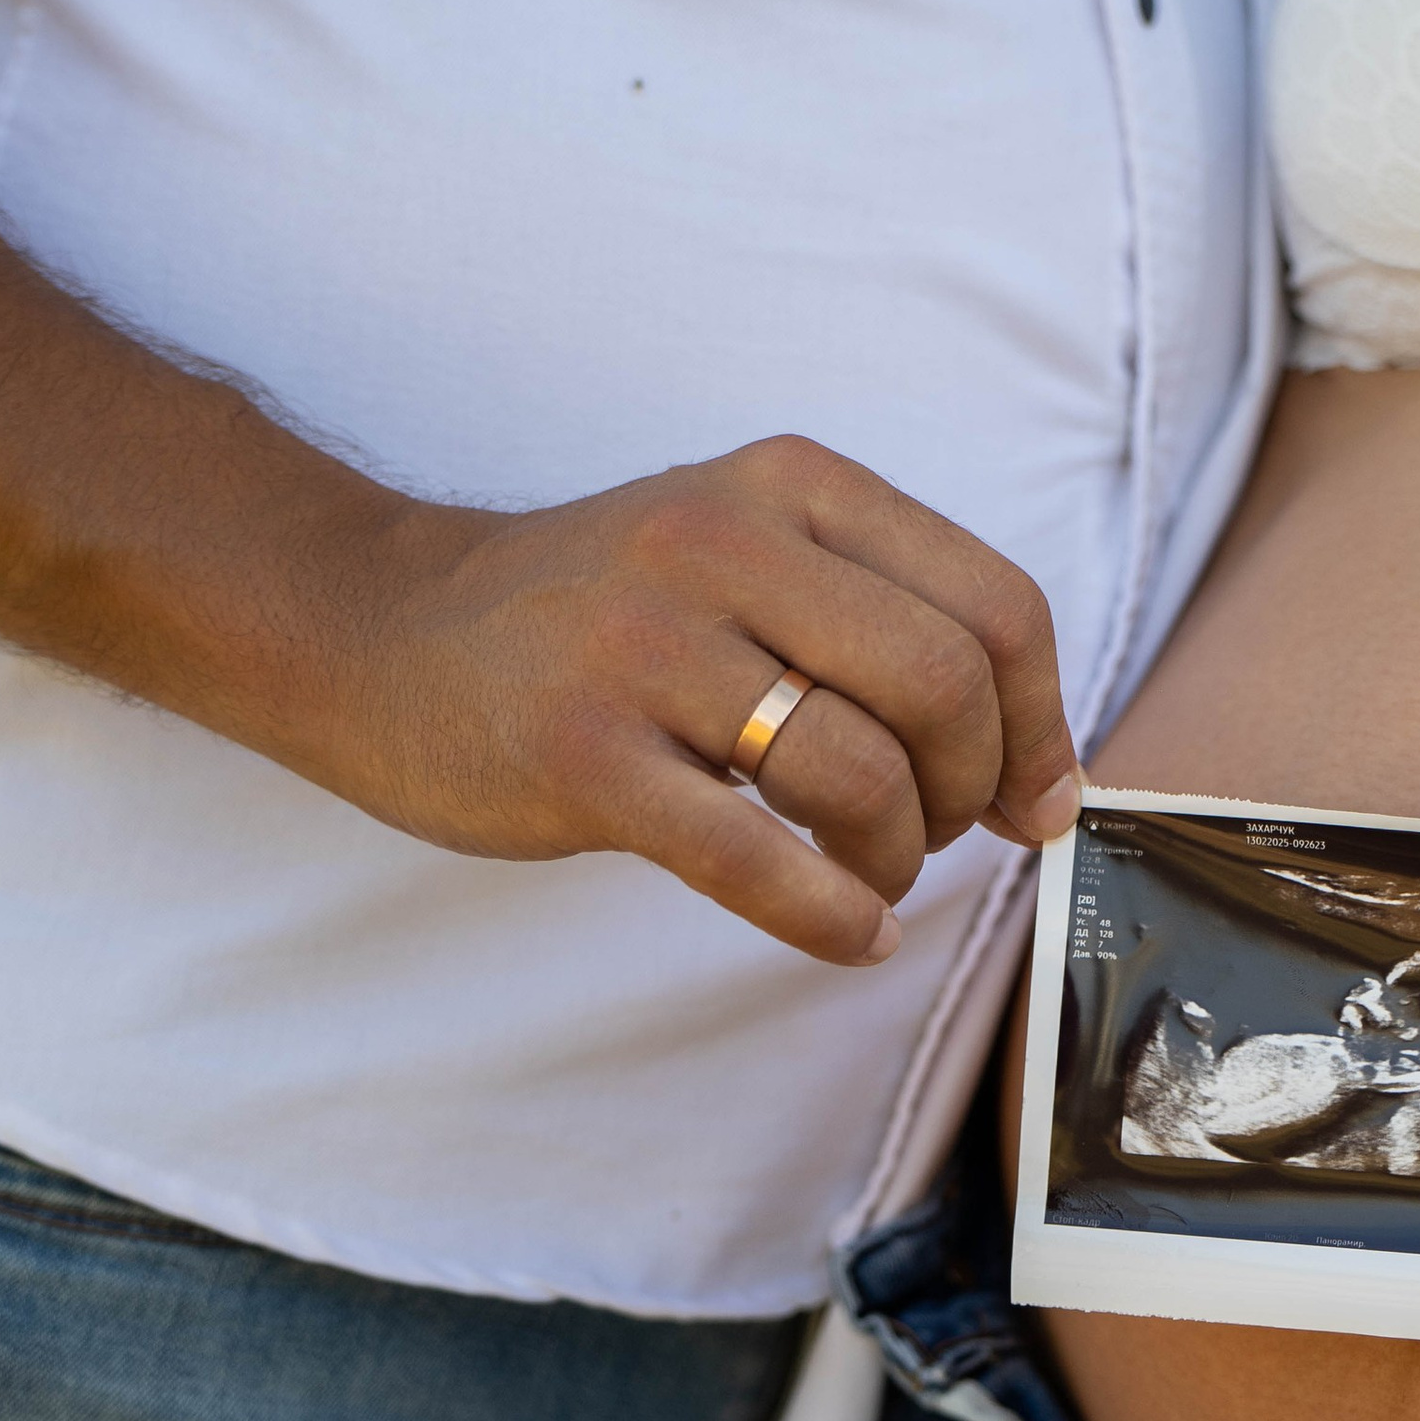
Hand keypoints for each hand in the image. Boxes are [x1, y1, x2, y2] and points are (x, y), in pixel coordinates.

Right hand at [324, 435, 1079, 964]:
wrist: (379, 633)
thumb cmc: (598, 619)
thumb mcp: (747, 555)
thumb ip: (886, 625)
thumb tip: (1040, 774)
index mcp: (789, 486)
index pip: (992, 603)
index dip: (1040, 721)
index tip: (1032, 796)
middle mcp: (722, 543)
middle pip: (941, 686)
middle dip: (967, 791)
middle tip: (932, 837)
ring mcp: (642, 646)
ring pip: (857, 773)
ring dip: (893, 860)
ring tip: (865, 876)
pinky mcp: (581, 754)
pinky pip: (754, 859)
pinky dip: (831, 917)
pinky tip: (847, 934)